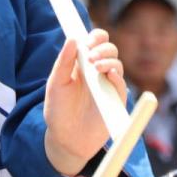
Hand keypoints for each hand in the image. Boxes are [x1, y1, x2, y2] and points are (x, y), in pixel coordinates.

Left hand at [43, 28, 126, 175]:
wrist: (66, 139)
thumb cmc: (58, 110)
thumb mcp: (56, 84)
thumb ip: (63, 62)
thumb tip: (72, 38)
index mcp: (82, 63)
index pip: (95, 42)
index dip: (95, 37)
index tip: (87, 41)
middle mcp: (98, 71)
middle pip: (109, 49)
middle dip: (102, 47)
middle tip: (91, 56)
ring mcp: (108, 85)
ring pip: (117, 64)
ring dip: (109, 60)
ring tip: (97, 66)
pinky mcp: (115, 100)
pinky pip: (121, 85)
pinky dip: (117, 77)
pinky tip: (109, 75)